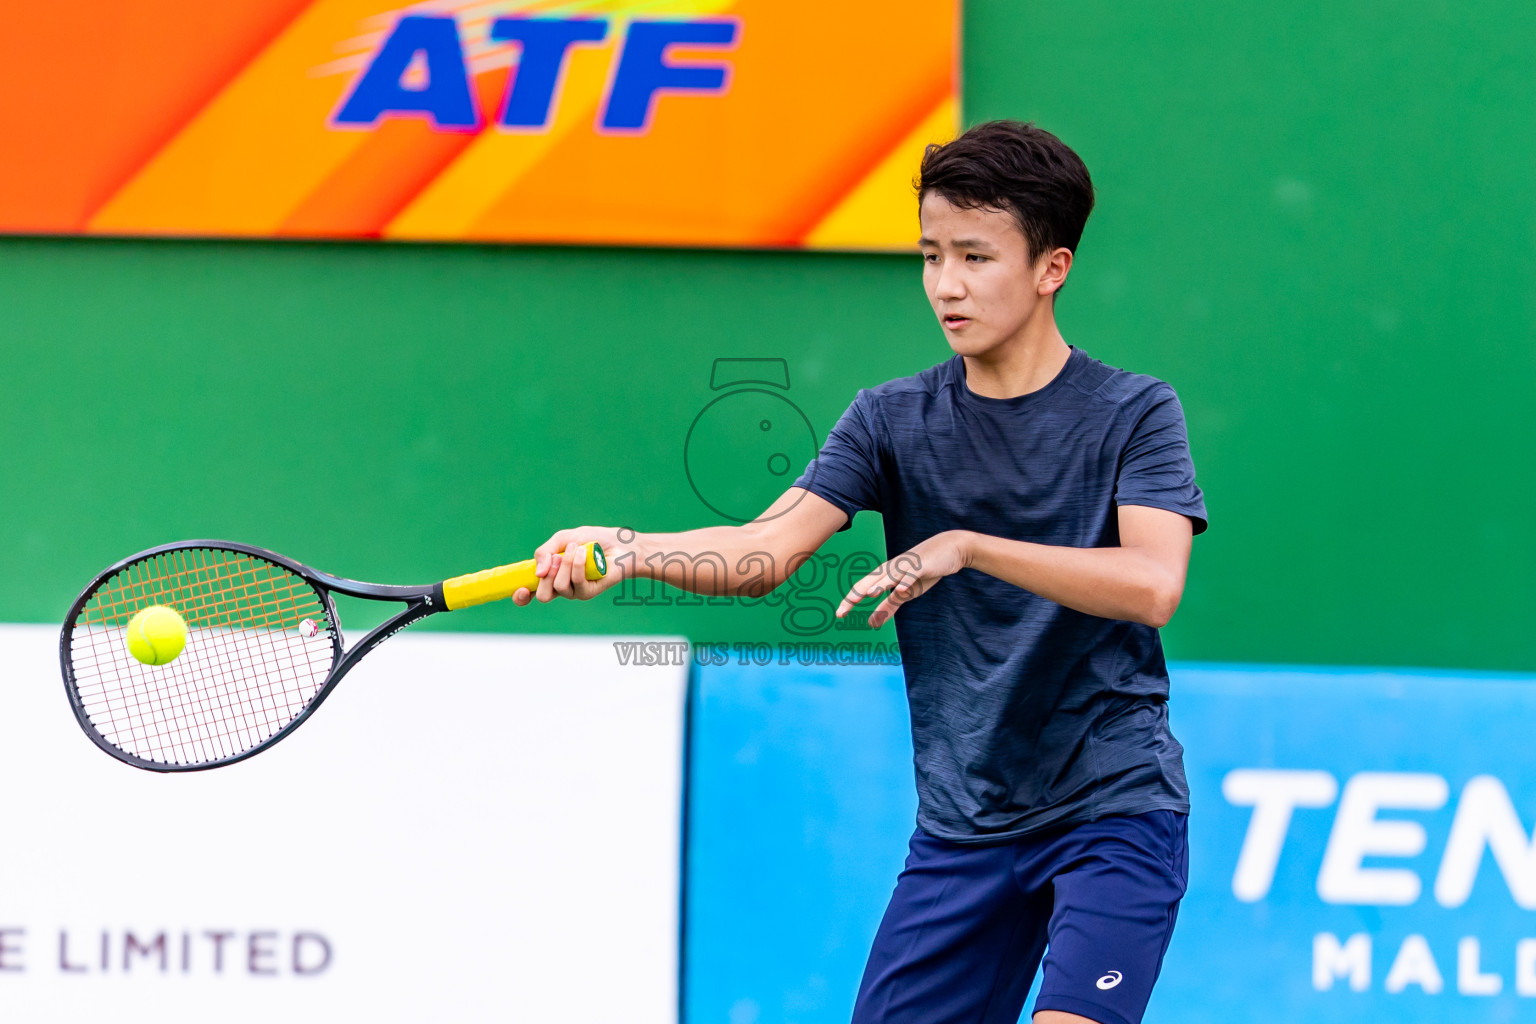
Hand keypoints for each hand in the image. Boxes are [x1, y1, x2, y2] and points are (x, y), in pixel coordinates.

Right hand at [513, 525, 637, 605]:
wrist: (620, 543)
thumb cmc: (591, 540)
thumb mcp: (563, 539)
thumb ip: (545, 552)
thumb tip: (537, 573)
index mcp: (549, 575)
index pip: (529, 593)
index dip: (521, 596)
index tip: (521, 589)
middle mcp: (560, 587)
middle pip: (543, 595)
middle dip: (546, 576)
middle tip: (558, 558)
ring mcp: (575, 591)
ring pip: (559, 586)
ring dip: (566, 563)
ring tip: (578, 548)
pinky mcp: (590, 592)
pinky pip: (577, 582)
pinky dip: (578, 564)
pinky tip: (585, 553)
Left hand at [836, 530, 971, 628]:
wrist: (950, 549)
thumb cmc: (924, 572)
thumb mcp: (905, 593)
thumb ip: (888, 607)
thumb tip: (871, 623)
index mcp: (886, 575)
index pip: (864, 587)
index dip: (850, 600)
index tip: (839, 615)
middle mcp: (892, 569)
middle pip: (871, 581)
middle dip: (857, 594)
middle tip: (844, 609)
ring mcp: (907, 566)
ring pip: (890, 576)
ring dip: (880, 584)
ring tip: (869, 594)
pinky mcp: (923, 566)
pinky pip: (913, 574)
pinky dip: (907, 581)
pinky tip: (902, 589)